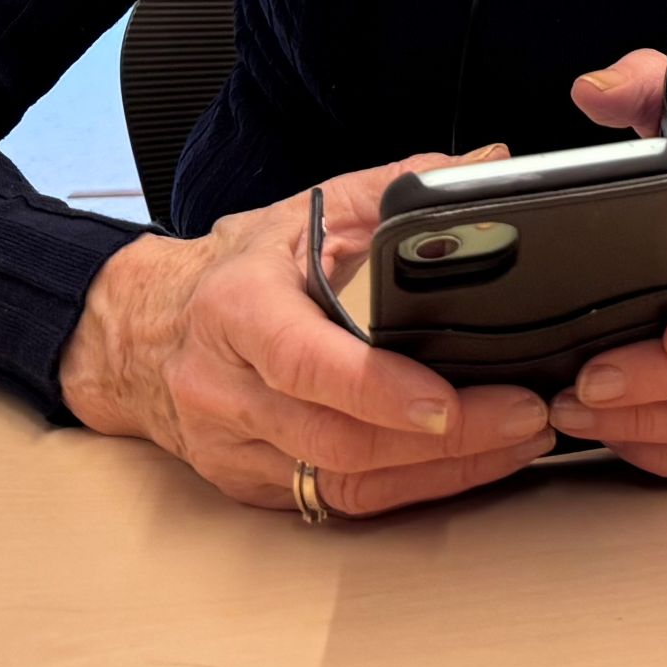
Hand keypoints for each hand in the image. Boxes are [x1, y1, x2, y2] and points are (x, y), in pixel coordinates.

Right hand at [59, 146, 554, 515]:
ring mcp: (236, 447)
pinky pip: (336, 502)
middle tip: (523, 418)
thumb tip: (492, 164)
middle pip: (338, 438)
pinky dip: (410, 490)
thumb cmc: (237, 267)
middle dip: (443, 441)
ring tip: (517, 442)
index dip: (377, 390)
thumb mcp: (310, 209)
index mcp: (239, 310)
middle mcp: (228, 389)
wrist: (142, 332)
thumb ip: (403, 184)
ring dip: (441, 472)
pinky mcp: (252, 485)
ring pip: (343, 482)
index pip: (306, 362)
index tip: (445, 404)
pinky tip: (467, 468)